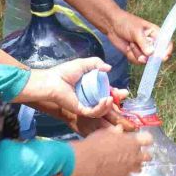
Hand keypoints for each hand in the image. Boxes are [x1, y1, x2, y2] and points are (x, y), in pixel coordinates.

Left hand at [14, 58, 131, 131]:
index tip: (123, 91)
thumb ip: (96, 63)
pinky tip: (105, 100)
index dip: (115, 92)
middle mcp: (89, 97)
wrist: (52, 80)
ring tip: (111, 98)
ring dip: (109, 105)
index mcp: (90, 88)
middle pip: (106, 102)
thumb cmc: (64, 72)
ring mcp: (85, 105)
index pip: (106, 92)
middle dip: (117, 100)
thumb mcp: (83, 64)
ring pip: (102, 109)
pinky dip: (101, 108)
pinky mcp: (80, 110)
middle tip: (123, 95)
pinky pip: (94, 112)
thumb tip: (109, 68)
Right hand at [69, 125, 152, 175]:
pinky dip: (124, 174)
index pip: (149, 139)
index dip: (146, 138)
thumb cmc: (97, 142)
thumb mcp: (106, 132)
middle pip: (148, 156)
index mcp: (133, 142)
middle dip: (144, 154)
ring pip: (139, 168)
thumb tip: (120, 129)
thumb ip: (116, 131)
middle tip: (135, 152)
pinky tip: (117, 171)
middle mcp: (135, 156)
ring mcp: (130, 168)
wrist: (87, 160)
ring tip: (126, 162)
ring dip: (135, 165)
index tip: (141, 138)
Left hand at [107, 11, 171, 64]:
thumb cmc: (126, 23)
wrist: (112, 25)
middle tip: (137, 46)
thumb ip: (144, 43)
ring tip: (131, 43)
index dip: (167, 51)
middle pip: (156, 55)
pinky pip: (137, 61)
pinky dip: (131, 56)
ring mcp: (144, 50)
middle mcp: (152, 43)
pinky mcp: (136, 55)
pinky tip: (128, 47)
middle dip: (146, 54)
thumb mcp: (136, 31)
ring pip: (145, 60)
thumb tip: (151, 54)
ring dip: (136, 53)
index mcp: (156, 33)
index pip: (167, 43)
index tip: (162, 57)